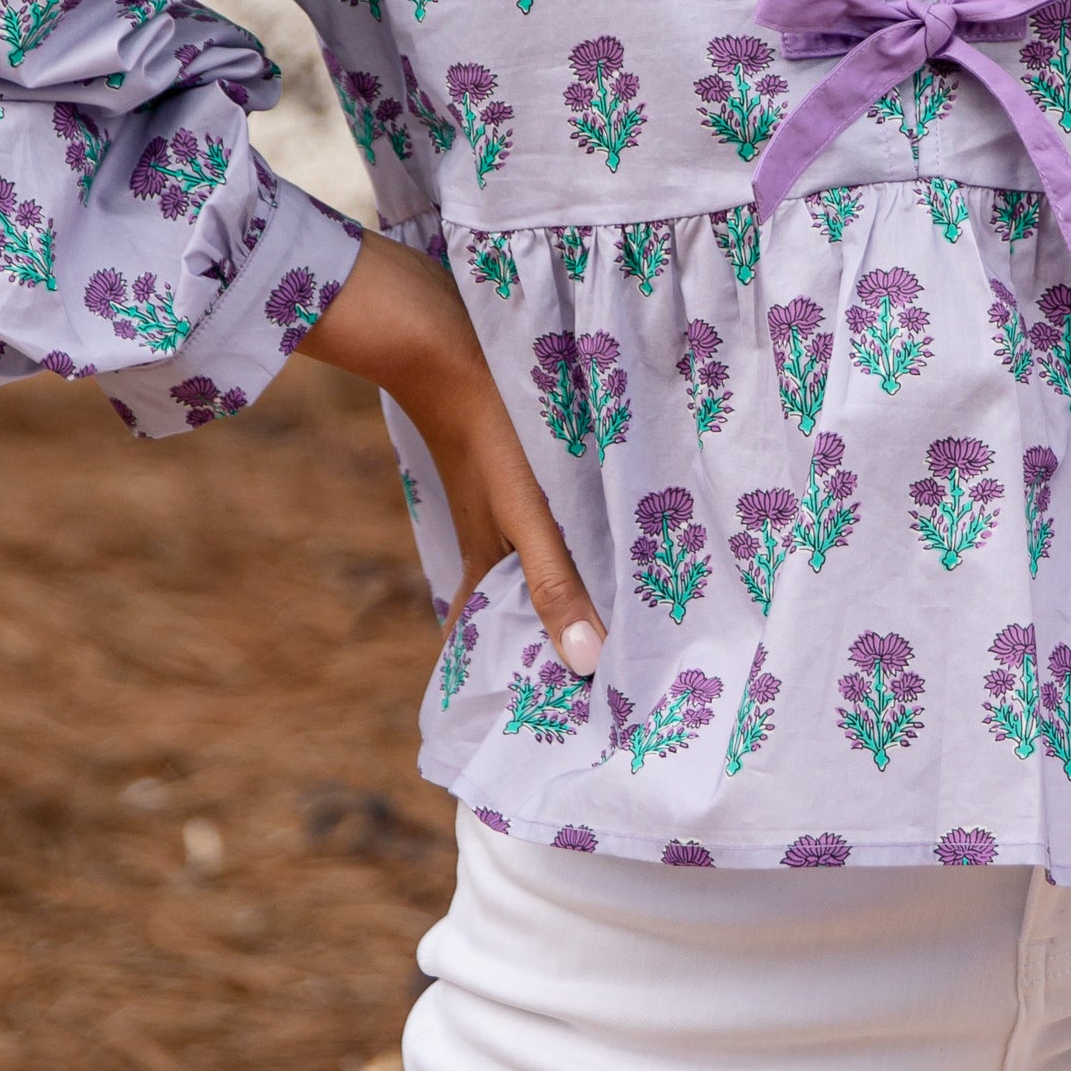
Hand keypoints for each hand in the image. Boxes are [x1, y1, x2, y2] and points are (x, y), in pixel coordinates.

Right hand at [300, 233, 603, 672]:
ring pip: (539, 569)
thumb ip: (556, 583)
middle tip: (611, 690)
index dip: (509, 687)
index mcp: (483, 565)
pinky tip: (609, 542)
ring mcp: (504, 506)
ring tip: (628, 628)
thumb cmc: (490, 433)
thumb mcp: (527, 515)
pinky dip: (575, 546)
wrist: (442, 339)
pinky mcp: (521, 471)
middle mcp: (492, 544)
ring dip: (571, 596)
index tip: (549, 731)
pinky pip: (552, 527)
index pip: (485, 647)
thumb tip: (586, 664)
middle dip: (554, 649)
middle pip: (520, 612)